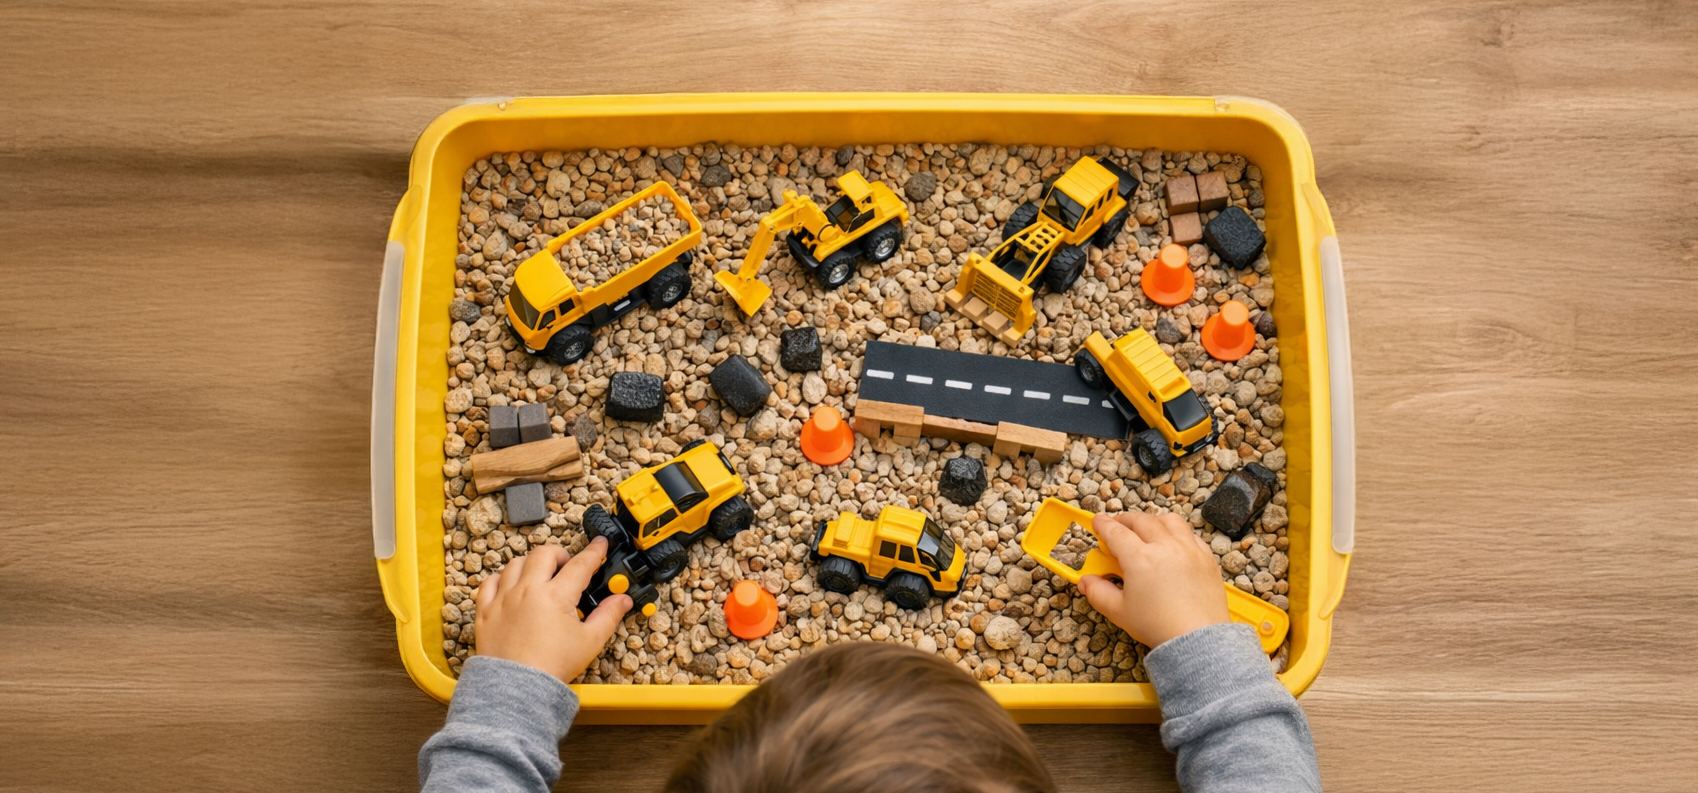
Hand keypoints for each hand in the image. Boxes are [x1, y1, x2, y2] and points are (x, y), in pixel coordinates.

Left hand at [473, 537, 630, 683]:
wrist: (517, 688)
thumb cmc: (551, 667)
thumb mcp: (589, 641)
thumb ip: (608, 616)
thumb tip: (622, 600)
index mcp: (556, 596)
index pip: (580, 564)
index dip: (594, 551)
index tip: (600, 544)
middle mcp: (527, 591)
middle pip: (543, 554)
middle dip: (559, 554)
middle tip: (567, 566)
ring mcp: (503, 599)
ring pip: (515, 564)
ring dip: (530, 564)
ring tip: (539, 575)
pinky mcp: (486, 611)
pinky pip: (489, 583)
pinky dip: (500, 579)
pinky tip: (509, 586)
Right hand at [1077, 512, 1228, 648]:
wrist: (1197, 640)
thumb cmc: (1159, 626)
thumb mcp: (1119, 611)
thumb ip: (1098, 592)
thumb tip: (1086, 581)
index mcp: (1140, 559)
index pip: (1116, 533)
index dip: (1104, 525)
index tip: (1098, 522)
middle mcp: (1166, 548)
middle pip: (1142, 521)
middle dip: (1126, 520)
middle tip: (1117, 526)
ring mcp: (1189, 550)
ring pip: (1170, 521)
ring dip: (1154, 520)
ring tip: (1146, 529)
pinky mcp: (1206, 559)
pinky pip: (1191, 535)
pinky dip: (1178, 533)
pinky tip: (1172, 543)